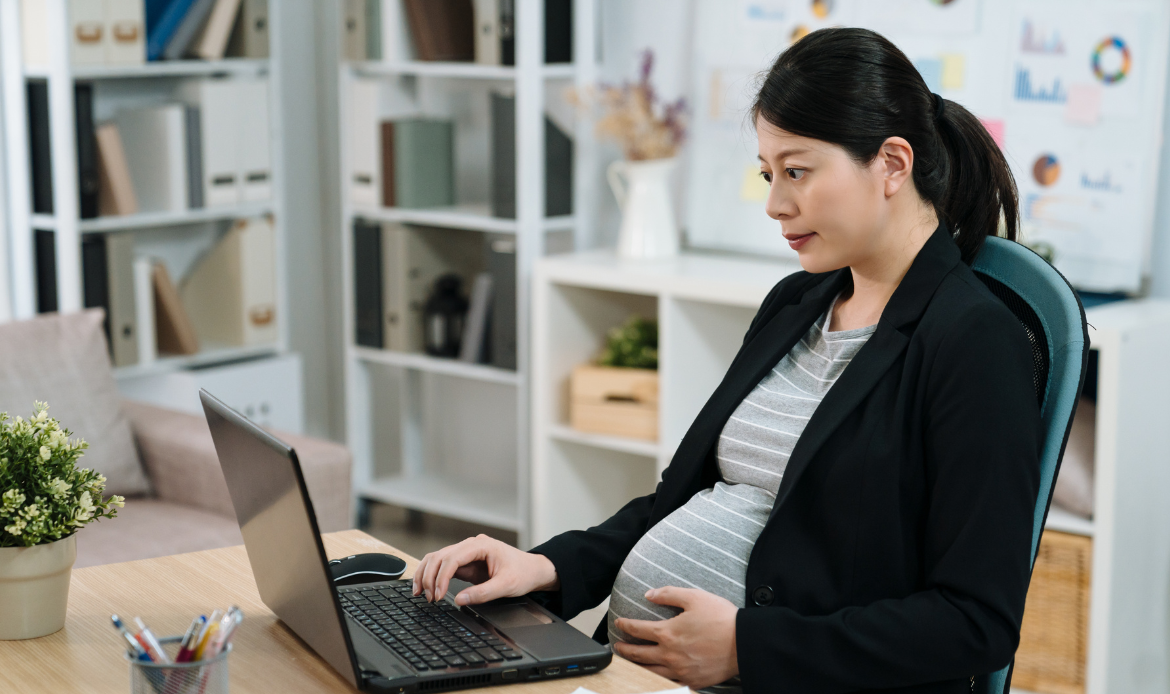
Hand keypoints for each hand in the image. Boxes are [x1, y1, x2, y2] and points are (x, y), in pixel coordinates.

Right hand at [411, 534, 559, 604]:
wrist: (532, 569)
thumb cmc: (523, 573)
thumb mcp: (506, 586)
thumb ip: (483, 593)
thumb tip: (459, 600)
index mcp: (481, 545)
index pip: (452, 557)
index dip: (441, 577)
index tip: (437, 595)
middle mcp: (471, 545)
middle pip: (440, 556)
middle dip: (429, 577)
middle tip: (427, 598)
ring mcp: (466, 552)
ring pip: (437, 558)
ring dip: (426, 574)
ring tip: (420, 593)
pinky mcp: (464, 562)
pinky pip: (443, 566)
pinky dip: (432, 575)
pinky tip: (426, 588)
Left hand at [612, 587, 739, 689]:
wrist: (744, 642)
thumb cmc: (721, 618)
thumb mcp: (694, 597)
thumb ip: (668, 594)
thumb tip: (649, 594)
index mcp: (668, 633)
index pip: (638, 629)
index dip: (625, 626)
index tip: (619, 623)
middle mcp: (670, 654)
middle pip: (639, 654)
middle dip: (625, 649)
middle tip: (617, 647)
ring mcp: (680, 671)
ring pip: (650, 671)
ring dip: (636, 666)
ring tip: (630, 662)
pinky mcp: (692, 681)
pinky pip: (668, 683)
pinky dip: (656, 679)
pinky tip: (654, 676)